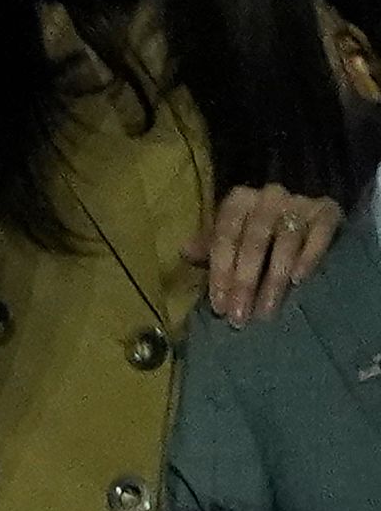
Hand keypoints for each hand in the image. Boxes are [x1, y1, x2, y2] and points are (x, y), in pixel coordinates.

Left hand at [197, 182, 343, 327]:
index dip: (220, 273)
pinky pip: (318, 235)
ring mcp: (299, 203)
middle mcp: (267, 197)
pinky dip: (308, 257)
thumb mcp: (233, 228)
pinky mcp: (326, 211)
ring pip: (285, 243)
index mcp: (238, 201)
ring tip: (267, 310)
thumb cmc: (259, 222)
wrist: (307, 194)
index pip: (224, 238)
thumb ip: (211, 243)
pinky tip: (299, 281)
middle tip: (240, 316)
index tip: (219, 306)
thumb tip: (184, 253)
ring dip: (274, 280)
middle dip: (244, 283)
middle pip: (253, 244)